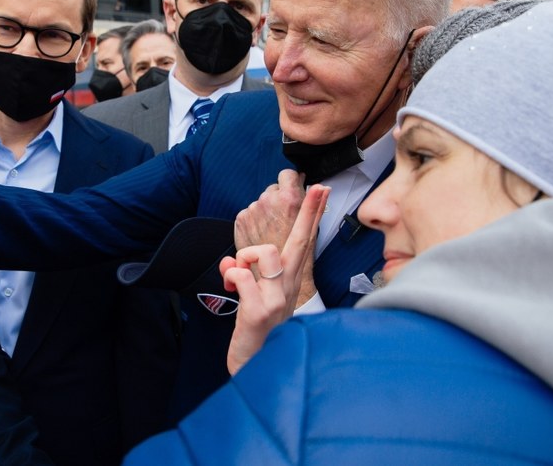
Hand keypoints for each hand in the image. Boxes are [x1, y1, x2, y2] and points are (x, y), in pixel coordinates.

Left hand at [222, 185, 328, 374]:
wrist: (257, 367)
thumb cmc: (257, 330)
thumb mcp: (256, 298)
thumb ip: (246, 275)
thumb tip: (230, 263)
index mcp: (289, 282)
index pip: (304, 242)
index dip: (313, 215)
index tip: (322, 190)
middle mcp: (289, 288)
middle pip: (300, 241)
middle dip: (309, 212)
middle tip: (320, 187)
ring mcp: (278, 299)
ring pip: (263, 253)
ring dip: (242, 259)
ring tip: (238, 278)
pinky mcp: (261, 310)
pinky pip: (242, 275)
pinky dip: (230, 277)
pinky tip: (232, 291)